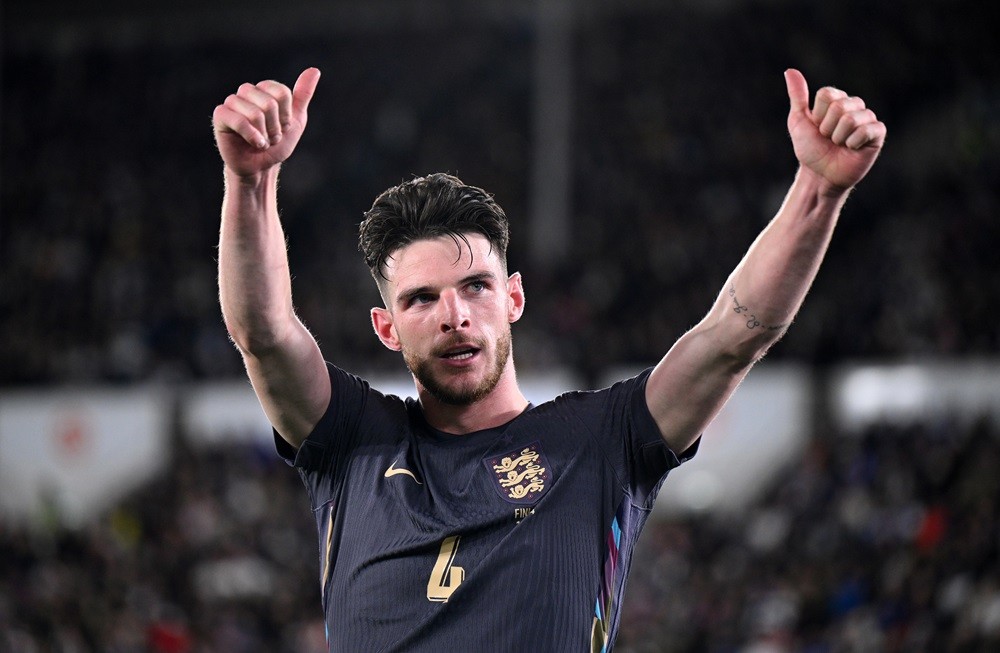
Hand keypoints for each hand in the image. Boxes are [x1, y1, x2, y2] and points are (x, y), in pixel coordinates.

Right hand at [212, 68, 320, 178]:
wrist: (260, 167)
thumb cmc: (276, 144)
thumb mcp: (296, 120)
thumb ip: (303, 95)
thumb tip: (314, 70)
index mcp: (264, 89)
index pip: (282, 93)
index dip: (286, 116)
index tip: (283, 127)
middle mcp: (247, 91)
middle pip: (269, 103)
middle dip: (275, 127)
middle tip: (271, 137)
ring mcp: (232, 102)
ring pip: (255, 113)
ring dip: (264, 134)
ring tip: (262, 142)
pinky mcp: (221, 116)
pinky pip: (238, 121)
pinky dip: (252, 136)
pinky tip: (255, 144)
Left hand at [784, 68, 885, 194]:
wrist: (820, 175)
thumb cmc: (810, 149)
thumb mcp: (798, 121)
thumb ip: (798, 96)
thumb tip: (790, 70)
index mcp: (836, 100)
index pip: (827, 95)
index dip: (818, 116)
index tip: (817, 128)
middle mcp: (854, 105)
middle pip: (839, 106)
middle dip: (828, 128)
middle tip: (829, 139)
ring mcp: (867, 118)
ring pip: (851, 119)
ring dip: (839, 137)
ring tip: (840, 145)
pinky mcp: (877, 133)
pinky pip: (867, 130)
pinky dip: (853, 143)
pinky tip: (852, 149)